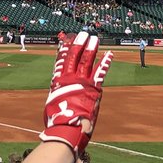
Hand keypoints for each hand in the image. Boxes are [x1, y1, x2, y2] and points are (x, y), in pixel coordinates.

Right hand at [39, 31, 111, 155]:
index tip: (66, 39)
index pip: (61, 60)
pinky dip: (105, 62)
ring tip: (94, 38)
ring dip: (91, 48)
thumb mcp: (53, 105)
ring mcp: (82, 82)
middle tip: (82, 34)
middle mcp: (70, 78)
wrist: (68, 128)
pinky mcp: (94, 88)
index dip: (64, 49)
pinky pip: (100, 72)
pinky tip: (109, 54)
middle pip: (74, 56)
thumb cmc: (58, 121)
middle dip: (78, 44)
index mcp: (58, 81)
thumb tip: (58, 97)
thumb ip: (58, 96)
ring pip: (87, 60)